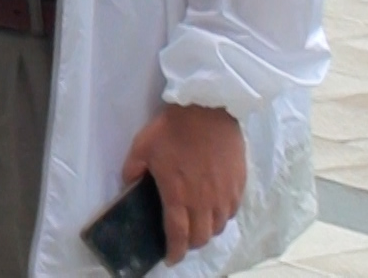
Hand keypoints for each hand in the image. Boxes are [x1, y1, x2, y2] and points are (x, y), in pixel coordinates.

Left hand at [121, 104, 245, 265]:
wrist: (207, 109)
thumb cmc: (172, 128)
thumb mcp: (142, 146)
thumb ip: (132, 169)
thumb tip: (129, 183)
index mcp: (178, 195)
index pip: (178, 235)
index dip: (175, 251)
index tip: (171, 258)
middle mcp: (203, 201)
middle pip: (202, 237)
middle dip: (191, 244)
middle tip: (183, 240)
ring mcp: (224, 193)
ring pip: (219, 226)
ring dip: (207, 231)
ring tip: (198, 224)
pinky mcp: (238, 183)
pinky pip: (232, 210)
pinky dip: (222, 216)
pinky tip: (215, 208)